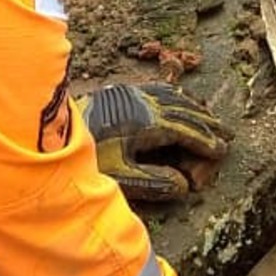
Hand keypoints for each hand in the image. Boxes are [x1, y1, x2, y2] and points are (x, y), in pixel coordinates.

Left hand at [75, 84, 230, 200]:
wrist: (47, 129)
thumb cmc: (84, 156)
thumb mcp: (119, 177)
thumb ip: (154, 182)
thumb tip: (183, 186)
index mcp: (147, 123)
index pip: (187, 133)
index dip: (207, 143)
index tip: (223, 151)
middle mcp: (143, 104)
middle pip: (186, 113)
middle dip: (209, 125)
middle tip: (228, 136)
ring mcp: (132, 95)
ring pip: (174, 98)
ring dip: (196, 109)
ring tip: (211, 118)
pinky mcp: (120, 92)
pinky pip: (157, 90)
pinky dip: (176, 95)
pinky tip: (180, 98)